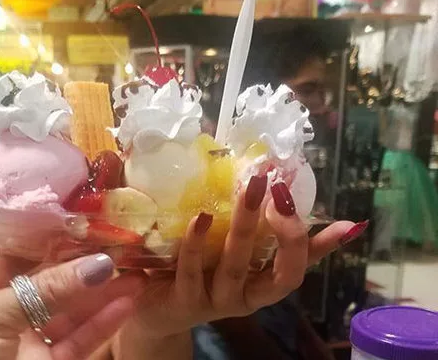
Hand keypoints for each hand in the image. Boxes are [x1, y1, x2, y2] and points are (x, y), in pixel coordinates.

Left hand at [0, 253, 145, 359]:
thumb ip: (46, 289)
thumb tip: (98, 262)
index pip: (20, 257)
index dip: (53, 241)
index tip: (89, 224)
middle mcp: (4, 314)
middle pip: (52, 284)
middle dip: (86, 266)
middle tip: (123, 247)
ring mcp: (28, 344)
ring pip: (72, 314)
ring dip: (104, 293)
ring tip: (138, 271)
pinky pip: (79, 342)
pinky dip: (104, 323)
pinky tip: (127, 302)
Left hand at [123, 178, 361, 338]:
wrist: (152, 309)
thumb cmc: (196, 271)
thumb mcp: (225, 249)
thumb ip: (250, 227)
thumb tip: (275, 188)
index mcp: (261, 283)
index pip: (300, 267)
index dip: (323, 248)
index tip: (346, 224)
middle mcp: (246, 296)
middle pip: (279, 274)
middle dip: (287, 233)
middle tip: (281, 189)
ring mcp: (215, 301)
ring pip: (236, 267)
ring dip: (245, 226)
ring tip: (251, 190)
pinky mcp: (184, 301)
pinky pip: (192, 270)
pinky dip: (197, 243)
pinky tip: (201, 217)